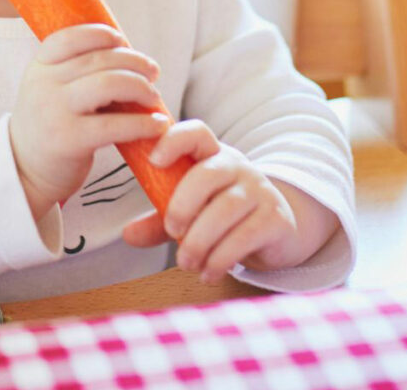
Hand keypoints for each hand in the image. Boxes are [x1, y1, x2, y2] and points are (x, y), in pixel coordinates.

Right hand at [9, 24, 167, 220]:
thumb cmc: (49, 127)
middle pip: (98, 59)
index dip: (99, 34)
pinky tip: (157, 125)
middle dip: (133, 61)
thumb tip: (127, 57)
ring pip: (109, 84)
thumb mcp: (49, 91)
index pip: (70, 38)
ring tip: (153, 97)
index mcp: (39, 67)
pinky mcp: (70, 140)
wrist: (25, 171)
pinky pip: (115, 125)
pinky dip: (144, 123)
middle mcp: (44, 84)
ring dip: (140, 87)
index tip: (121, 40)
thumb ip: (75, 72)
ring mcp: (55, 111)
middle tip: (153, 72)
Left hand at [122, 120, 336, 281]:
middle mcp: (237, 166)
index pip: (196, 133)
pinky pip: (244, 236)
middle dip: (182, 205)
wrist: (278, 231)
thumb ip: (159, 220)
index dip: (173, 141)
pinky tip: (208, 273)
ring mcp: (259, 190)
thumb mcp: (191, 211)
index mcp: (212, 154)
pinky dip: (220, 258)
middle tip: (172, 231)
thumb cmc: (223, 213)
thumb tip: (127, 235)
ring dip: (199, 241)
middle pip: (206, 175)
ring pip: (225, 209)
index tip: (153, 161)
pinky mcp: (276, 219)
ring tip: (186, 263)